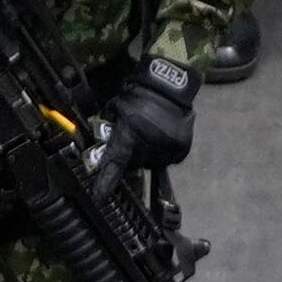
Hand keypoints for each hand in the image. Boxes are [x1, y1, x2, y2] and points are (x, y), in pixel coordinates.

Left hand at [101, 51, 197, 170]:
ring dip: (147, 156)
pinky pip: (168, 160)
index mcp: (132, 128)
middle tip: (132, 142)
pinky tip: (162, 138)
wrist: (170, 84)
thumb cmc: (140, 94)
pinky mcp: (182, 147)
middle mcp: (150, 140)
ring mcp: (168, 145)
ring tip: (150, 136)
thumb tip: (101, 149)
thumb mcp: (118, 108)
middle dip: (130, 157)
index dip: (106, 180)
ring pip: (151, 164)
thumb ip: (111, 128)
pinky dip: (163, 153)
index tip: (99, 196)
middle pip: (134, 163)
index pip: (116, 160)